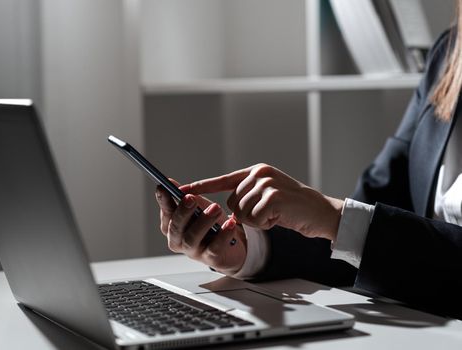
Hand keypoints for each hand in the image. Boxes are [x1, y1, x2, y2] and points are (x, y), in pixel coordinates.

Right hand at [155, 180, 246, 274]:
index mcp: (172, 226)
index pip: (166, 212)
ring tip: (215, 207)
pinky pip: (214, 248)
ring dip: (203, 221)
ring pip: (192, 238)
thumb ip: (185, 196)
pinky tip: (230, 223)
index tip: (162, 187)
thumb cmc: (211, 224)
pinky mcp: (211, 259)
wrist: (232, 246)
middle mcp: (178, 240)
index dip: (163, 201)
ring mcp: (193, 251)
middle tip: (190, 198)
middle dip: (182, 212)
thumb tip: (170, 182)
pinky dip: (223, 235)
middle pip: (176, 228)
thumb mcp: (198, 207)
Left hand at [181, 164, 342, 240]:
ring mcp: (267, 184)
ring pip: (240, 212)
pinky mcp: (273, 197)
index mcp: (257, 171)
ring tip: (276, 214)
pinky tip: (280, 218)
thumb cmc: (293, 208)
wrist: (322, 213)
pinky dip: (265, 224)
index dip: (202, 186)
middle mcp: (260, 173)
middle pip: (231, 202)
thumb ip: (248, 196)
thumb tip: (227, 210)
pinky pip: (253, 219)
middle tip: (269, 213)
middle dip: (246, 214)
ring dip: (256, 220)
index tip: (182, 190)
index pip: (223, 179)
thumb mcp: (268, 196)